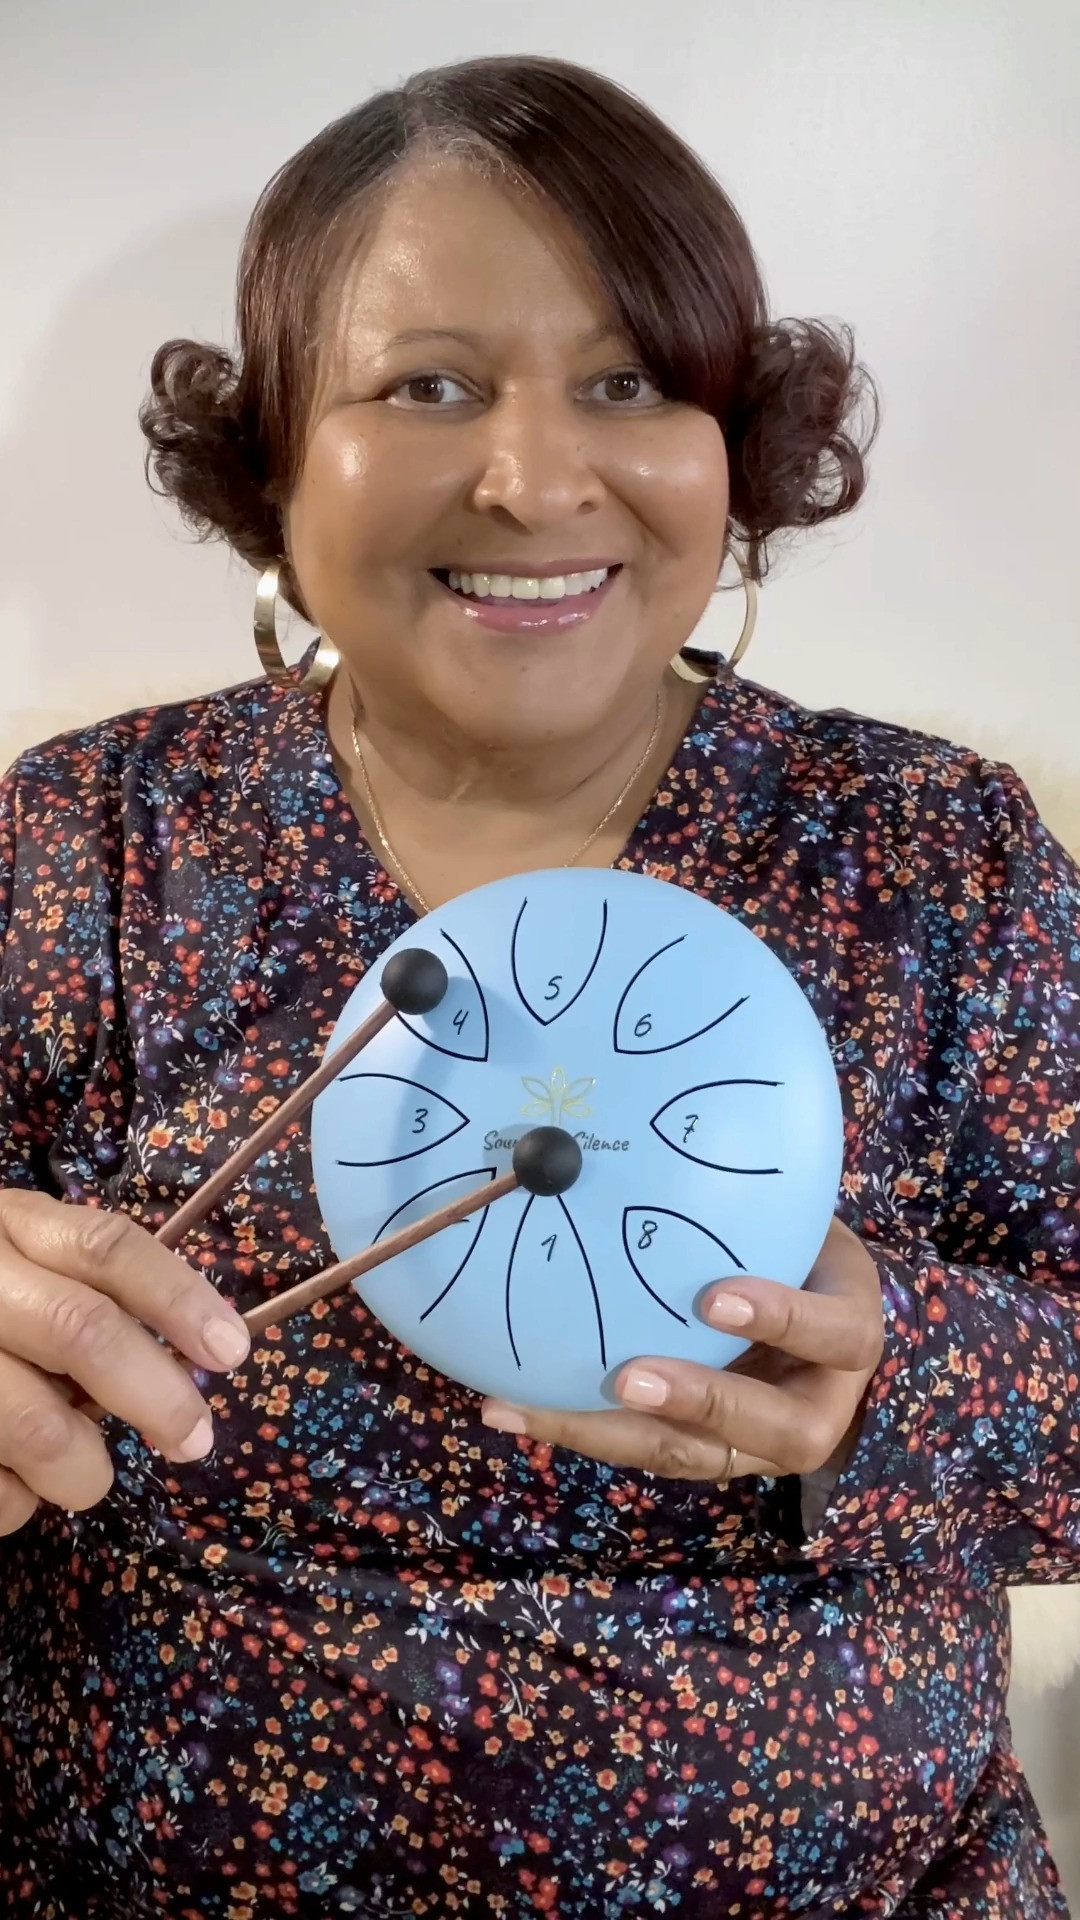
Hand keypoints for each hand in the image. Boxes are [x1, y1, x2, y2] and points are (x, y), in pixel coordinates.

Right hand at [0, 1190, 250, 1536]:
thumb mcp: (20, 1264)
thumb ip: (88, 1295)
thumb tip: (193, 1359)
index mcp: (10, 1226)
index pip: (107, 1247)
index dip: (178, 1298)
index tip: (234, 1352)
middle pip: (82, 1331)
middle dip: (155, 1396)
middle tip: (193, 1440)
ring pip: (39, 1427)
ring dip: (83, 1470)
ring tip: (87, 1477)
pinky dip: (18, 1504)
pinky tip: (13, 1486)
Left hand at [481, 1217, 882, 1481]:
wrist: (820, 1316)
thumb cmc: (803, 1251)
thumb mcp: (804, 1222)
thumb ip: (764, 1202)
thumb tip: (681, 1124)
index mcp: (849, 1335)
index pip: (833, 1333)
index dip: (781, 1319)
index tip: (715, 1296)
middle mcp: (815, 1405)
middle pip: (773, 1427)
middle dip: (696, 1401)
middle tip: (625, 1377)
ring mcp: (755, 1443)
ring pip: (689, 1453)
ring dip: (607, 1430)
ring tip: (527, 1405)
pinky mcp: (700, 1451)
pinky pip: (640, 1445)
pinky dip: (573, 1425)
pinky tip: (505, 1405)